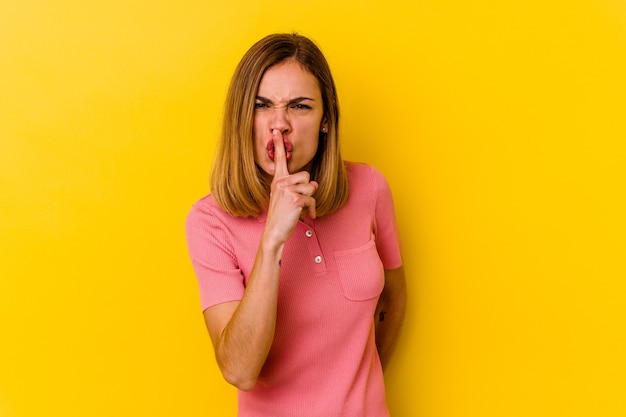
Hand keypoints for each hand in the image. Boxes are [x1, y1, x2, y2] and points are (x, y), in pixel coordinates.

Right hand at [264, 129, 317, 245]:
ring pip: (311, 187)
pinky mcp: (295, 198)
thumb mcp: (286, 198)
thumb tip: (313, 184)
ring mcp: (287, 189)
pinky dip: (312, 209)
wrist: (274, 232)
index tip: (276, 131)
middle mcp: (280, 182)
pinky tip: (305, 216)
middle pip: (306, 176)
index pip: (279, 159)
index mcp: (277, 180)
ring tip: (301, 209)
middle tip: (299, 202)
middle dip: (307, 190)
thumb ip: (297, 187)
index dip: (278, 144)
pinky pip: (312, 199)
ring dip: (310, 201)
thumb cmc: (281, 216)